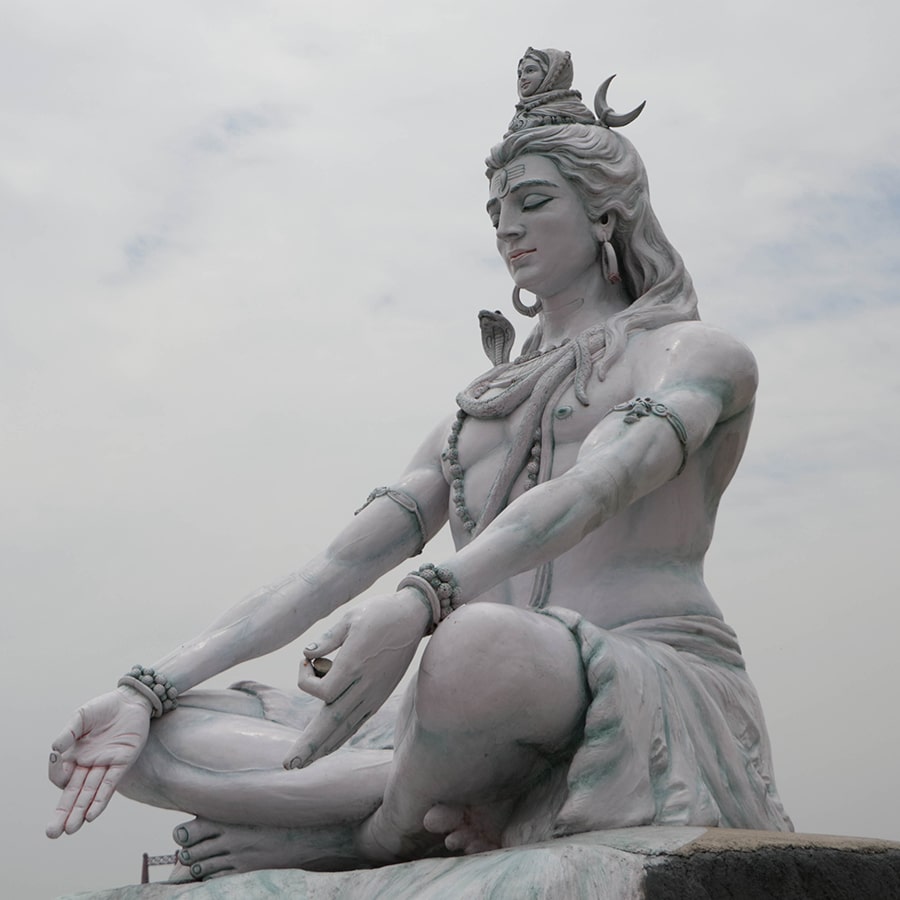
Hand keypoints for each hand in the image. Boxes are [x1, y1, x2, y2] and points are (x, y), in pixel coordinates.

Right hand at [46, 688, 151, 836]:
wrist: (131, 699)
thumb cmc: (104, 708)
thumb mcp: (81, 717)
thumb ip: (68, 733)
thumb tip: (54, 749)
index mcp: (76, 755)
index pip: (62, 775)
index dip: (56, 773)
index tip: (56, 757)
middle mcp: (90, 764)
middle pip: (74, 793)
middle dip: (63, 813)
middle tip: (52, 833)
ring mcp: (106, 764)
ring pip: (90, 793)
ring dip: (80, 811)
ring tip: (70, 829)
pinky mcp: (123, 761)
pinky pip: (110, 783)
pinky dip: (101, 799)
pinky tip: (91, 814)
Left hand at [283, 590, 430, 769]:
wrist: (414, 617)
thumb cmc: (380, 612)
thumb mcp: (351, 617)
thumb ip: (328, 638)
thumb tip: (307, 654)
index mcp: (355, 665)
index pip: (322, 691)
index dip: (305, 679)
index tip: (305, 660)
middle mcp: (365, 685)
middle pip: (331, 722)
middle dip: (309, 744)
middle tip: (287, 764)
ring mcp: (374, 694)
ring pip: (344, 728)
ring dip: (321, 747)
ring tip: (302, 763)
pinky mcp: (379, 696)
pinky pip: (357, 722)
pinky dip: (340, 736)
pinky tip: (327, 747)